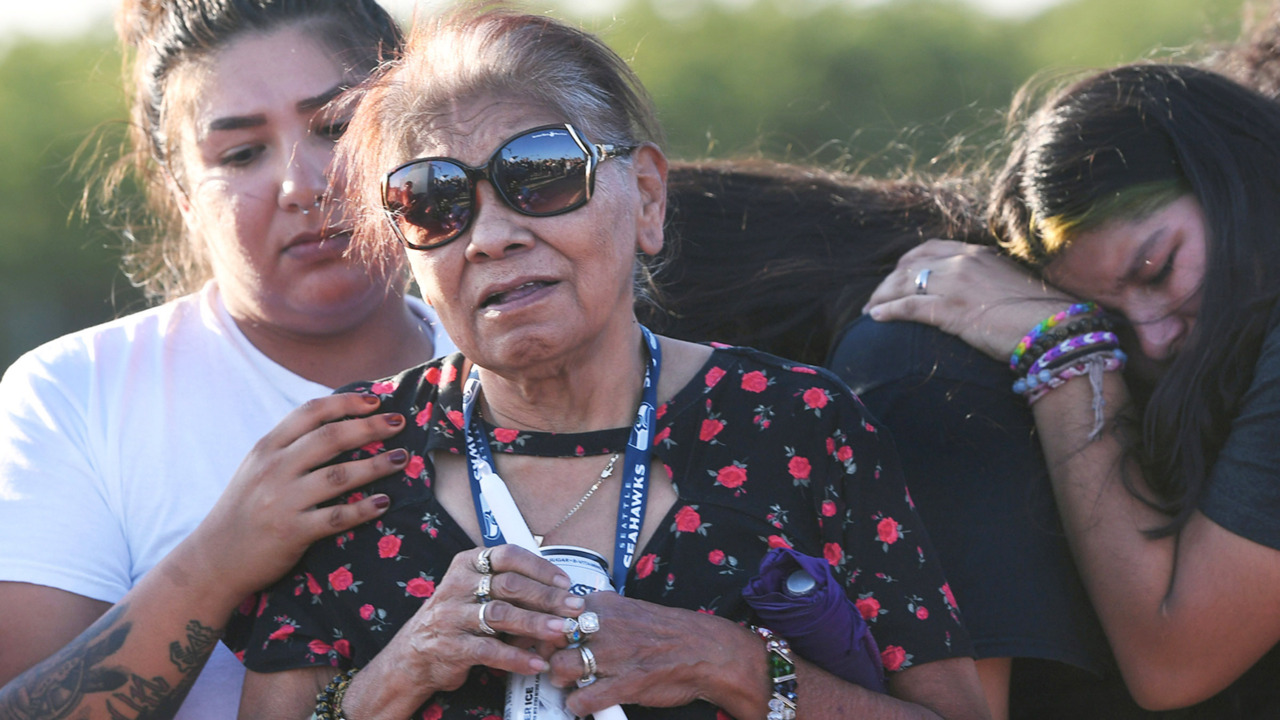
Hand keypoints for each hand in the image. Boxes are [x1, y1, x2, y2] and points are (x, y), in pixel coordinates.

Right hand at [185, 392, 409, 600]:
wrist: (214, 559)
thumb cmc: (245, 510)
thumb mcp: (257, 468)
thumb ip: (289, 447)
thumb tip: (336, 422)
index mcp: (267, 448)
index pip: (310, 412)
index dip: (346, 402)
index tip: (376, 400)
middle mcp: (274, 469)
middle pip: (330, 438)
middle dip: (370, 427)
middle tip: (399, 423)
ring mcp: (282, 501)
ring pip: (339, 475)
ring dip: (376, 465)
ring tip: (402, 459)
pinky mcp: (292, 532)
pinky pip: (336, 517)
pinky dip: (364, 509)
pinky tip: (385, 502)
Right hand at [342, 545, 585, 716]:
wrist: (414, 655)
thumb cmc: (458, 618)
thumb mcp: (476, 591)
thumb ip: (509, 587)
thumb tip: (560, 592)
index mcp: (468, 564)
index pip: (508, 555)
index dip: (540, 568)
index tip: (565, 582)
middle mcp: (458, 585)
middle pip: (510, 585)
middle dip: (547, 597)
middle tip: (574, 609)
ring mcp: (452, 616)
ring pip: (501, 614)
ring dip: (535, 623)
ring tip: (561, 632)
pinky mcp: (452, 646)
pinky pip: (489, 650)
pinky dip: (516, 657)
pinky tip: (537, 663)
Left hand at [546, 592, 753, 715]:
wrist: (708, 652)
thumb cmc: (668, 633)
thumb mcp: (629, 610)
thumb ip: (600, 613)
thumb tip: (569, 619)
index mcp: (604, 604)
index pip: (554, 612)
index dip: (545, 629)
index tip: (545, 640)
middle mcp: (605, 626)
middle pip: (551, 640)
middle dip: (549, 655)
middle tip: (557, 664)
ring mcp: (614, 655)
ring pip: (561, 668)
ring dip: (561, 680)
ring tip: (571, 683)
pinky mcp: (625, 684)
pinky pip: (583, 699)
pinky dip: (578, 705)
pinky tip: (585, 703)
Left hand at [863, 239, 1077, 361]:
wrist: (1055, 328)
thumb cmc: (1039, 313)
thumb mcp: (1010, 284)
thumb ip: (987, 280)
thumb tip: (977, 294)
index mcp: (977, 254)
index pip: (930, 249)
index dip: (907, 262)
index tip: (897, 274)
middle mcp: (963, 263)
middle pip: (911, 266)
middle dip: (889, 282)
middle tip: (876, 297)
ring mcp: (956, 285)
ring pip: (904, 285)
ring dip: (881, 297)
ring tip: (870, 310)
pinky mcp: (951, 311)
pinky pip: (908, 307)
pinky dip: (887, 311)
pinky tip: (875, 318)